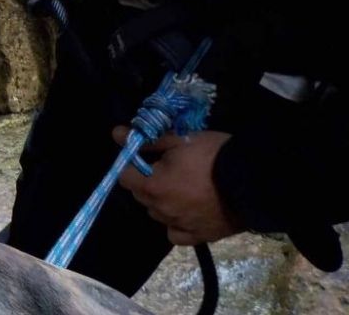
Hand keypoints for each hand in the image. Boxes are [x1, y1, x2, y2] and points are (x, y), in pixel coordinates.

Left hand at [114, 126, 240, 244]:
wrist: (254, 181)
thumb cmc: (213, 155)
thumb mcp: (179, 140)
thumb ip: (146, 141)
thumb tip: (116, 133)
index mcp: (152, 186)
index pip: (124, 177)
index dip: (132, 164)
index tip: (147, 156)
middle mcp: (160, 210)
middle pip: (141, 195)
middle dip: (148, 181)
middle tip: (169, 168)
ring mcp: (179, 225)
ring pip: (157, 213)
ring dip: (162, 201)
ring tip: (183, 187)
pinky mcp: (199, 237)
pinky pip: (175, 233)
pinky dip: (176, 223)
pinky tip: (186, 211)